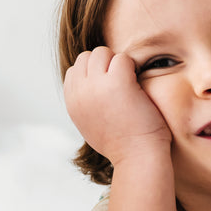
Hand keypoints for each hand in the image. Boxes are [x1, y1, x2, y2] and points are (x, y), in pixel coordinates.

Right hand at [64, 47, 171, 165]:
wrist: (138, 158)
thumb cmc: (121, 145)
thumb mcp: (90, 125)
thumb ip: (85, 103)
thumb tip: (86, 86)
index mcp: (72, 103)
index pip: (75, 70)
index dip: (94, 75)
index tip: (109, 90)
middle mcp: (79, 93)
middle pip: (87, 57)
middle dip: (105, 64)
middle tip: (121, 85)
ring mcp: (96, 86)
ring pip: (103, 53)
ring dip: (118, 64)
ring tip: (129, 85)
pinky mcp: (117, 82)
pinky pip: (122, 58)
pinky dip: (132, 68)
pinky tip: (137, 87)